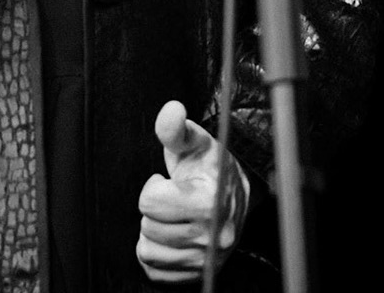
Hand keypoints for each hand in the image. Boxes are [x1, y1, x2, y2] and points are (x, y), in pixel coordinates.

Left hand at [136, 100, 248, 283]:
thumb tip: (172, 110)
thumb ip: (175, 128)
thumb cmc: (210, 167)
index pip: (150, 202)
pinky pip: (156, 271)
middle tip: (170, 200)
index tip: (167, 182)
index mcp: (210, 202)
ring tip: (171, 217)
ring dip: (153, 233)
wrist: (235, 197)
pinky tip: (170, 236)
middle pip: (148, 228)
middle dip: (153, 211)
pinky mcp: (199, 274)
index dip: (153, 188)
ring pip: (149, 252)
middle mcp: (213, 236)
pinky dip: (156, 255)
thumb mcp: (194, 142)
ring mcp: (207, 259)